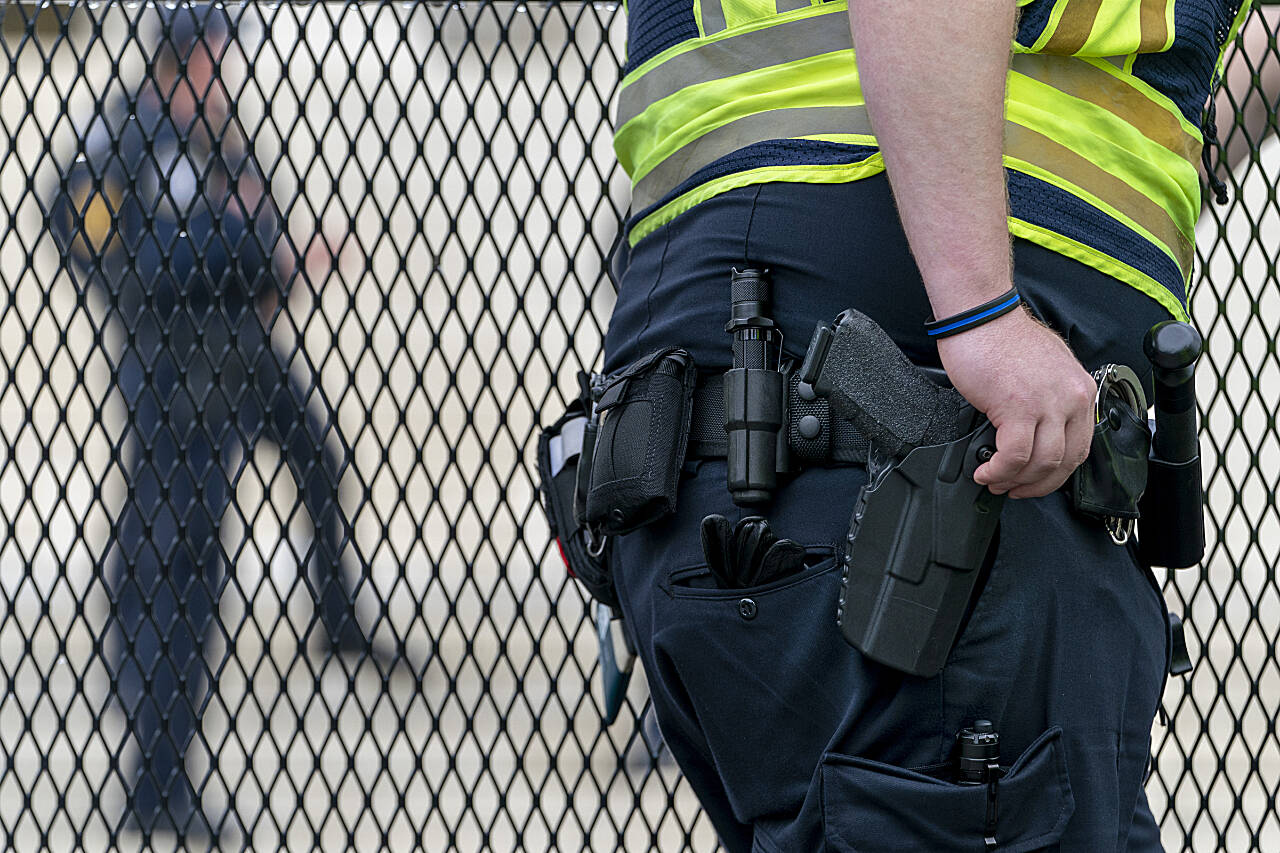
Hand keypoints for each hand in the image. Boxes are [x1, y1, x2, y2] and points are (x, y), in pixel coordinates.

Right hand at [936, 307, 1095, 498]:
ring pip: (1041, 464)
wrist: (980, 316)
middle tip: (1013, 488)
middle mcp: (1071, 398)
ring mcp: (1047, 404)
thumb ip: (1048, 400)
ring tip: (994, 480)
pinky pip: (1014, 456)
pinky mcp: (1019, 408)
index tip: (1034, 479)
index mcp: (1080, 390)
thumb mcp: (1043, 370)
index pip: (1080, 447)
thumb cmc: (1002, 337)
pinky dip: (999, 471)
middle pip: (1063, 462)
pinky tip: (985, 471)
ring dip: (1015, 481)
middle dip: (1036, 485)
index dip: (1055, 473)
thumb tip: (1034, 431)